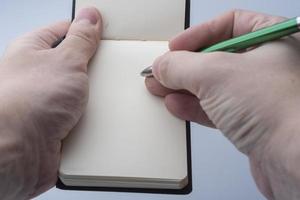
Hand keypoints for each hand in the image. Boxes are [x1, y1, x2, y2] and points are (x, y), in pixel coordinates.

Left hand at [0, 7, 100, 198]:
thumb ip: (81, 39)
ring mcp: (46, 100)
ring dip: (91, 97)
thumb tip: (89, 17)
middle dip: (92, 69)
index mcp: (33, 50)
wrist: (18, 151)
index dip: (86, 31)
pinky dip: (89, 116)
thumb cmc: (28, 102)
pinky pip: (79, 114)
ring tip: (95, 98)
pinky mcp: (55, 123)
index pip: (64, 30)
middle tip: (104, 70)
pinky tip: (93, 116)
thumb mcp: (65, 60)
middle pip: (73, 63)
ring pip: (79, 91)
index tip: (105, 34)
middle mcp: (37, 75)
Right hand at [146, 10, 299, 199]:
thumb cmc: (279, 111)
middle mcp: (270, 66)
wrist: (296, 162)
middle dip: (185, 65)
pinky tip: (176, 105)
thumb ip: (182, 66)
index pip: (230, 24)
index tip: (175, 47)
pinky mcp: (251, 121)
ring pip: (215, 85)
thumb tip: (162, 65)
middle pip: (217, 57)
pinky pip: (217, 108)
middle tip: (162, 71)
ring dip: (185, 87)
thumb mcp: (216, 74)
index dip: (198, 34)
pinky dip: (194, 106)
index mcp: (274, 40)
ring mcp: (260, 96)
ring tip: (160, 88)